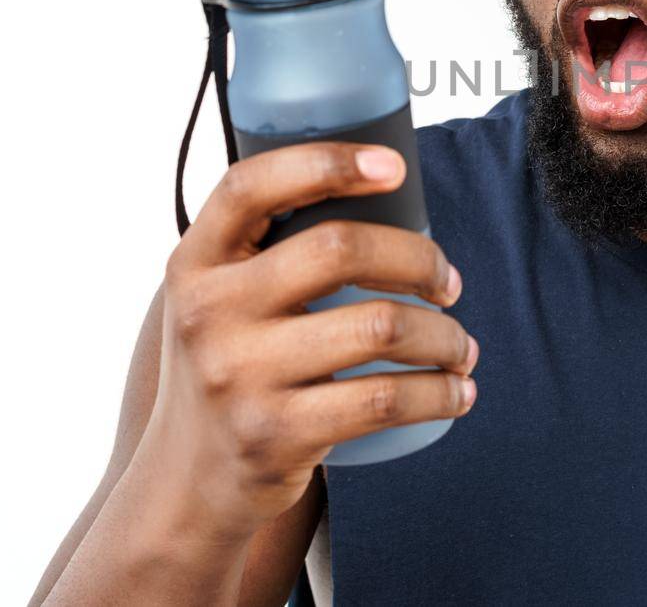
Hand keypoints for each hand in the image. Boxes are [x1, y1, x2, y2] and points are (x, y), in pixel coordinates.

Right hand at [134, 141, 477, 543]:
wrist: (185, 483)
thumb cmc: (229, 368)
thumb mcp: (217, 300)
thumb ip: (266, 249)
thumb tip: (377, 190)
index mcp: (196, 262)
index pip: (253, 185)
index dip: (328, 162)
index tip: (394, 167)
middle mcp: (209, 312)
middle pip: (340, 249)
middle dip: (419, 259)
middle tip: (448, 283)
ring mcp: (240, 375)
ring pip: (380, 326)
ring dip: (444, 336)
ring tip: (460, 347)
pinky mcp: (276, 434)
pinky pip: (384, 399)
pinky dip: (438, 393)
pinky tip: (456, 392)